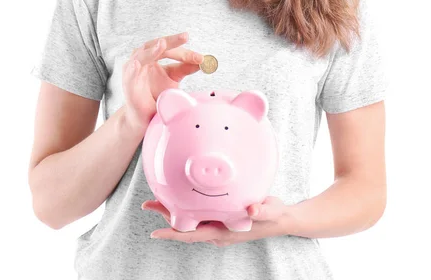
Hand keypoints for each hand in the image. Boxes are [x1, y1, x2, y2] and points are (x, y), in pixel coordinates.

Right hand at [123, 32, 203, 130]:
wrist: (144, 117)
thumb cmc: (156, 95)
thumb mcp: (173, 79)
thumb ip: (184, 68)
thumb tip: (201, 60)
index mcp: (153, 56)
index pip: (169, 49)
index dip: (185, 52)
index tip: (200, 58)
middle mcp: (142, 59)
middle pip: (156, 45)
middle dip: (171, 41)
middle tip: (185, 37)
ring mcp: (133, 71)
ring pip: (141, 55)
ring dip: (152, 50)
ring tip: (162, 44)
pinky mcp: (127, 84)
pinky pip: (129, 75)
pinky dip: (133, 69)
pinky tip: (137, 64)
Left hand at [141, 196, 290, 246]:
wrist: (282, 219)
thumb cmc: (274, 215)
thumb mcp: (270, 211)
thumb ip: (263, 210)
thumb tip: (252, 210)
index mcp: (225, 232)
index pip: (194, 235)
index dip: (173, 234)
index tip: (154, 232)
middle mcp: (218, 231)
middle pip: (186, 227)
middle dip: (166, 217)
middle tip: (148, 203)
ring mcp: (219, 225)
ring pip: (190, 220)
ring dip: (174, 211)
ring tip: (158, 198)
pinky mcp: (221, 217)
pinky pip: (198, 214)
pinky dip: (186, 207)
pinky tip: (181, 195)